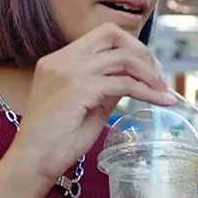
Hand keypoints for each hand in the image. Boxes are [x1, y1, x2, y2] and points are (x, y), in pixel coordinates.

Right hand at [9, 23, 175, 190]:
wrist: (33, 162)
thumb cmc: (57, 140)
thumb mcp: (89, 106)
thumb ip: (107, 88)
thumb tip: (134, 80)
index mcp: (59, 60)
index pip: (102, 35)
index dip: (130, 47)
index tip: (149, 68)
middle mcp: (62, 59)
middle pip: (112, 35)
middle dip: (142, 52)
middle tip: (159, 76)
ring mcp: (69, 71)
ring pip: (123, 58)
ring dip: (150, 74)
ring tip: (164, 92)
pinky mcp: (79, 88)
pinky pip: (124, 84)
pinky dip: (148, 92)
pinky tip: (161, 101)